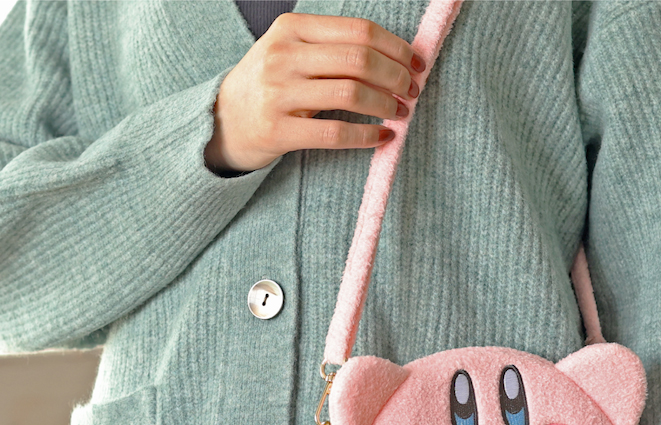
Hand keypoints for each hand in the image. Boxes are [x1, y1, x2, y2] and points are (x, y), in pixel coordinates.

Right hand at [204, 13, 426, 173]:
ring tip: (400, 113)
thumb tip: (392, 58)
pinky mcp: (279, 130)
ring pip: (351, 93)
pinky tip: (383, 137)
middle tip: (412, 91)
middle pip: (359, 59)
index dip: (395, 48)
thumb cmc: (268, 86)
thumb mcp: (291, 51)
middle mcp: (284, 55)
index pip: (358, 31)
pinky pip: (335, 132)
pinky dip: (366, 135)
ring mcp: (279, 93)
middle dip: (395, 77)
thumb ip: (332, 48)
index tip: (415, 64)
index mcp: (292, 28)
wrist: (222, 122)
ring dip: (386, 104)